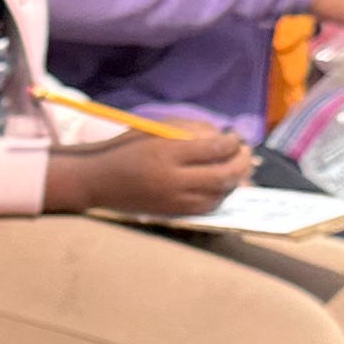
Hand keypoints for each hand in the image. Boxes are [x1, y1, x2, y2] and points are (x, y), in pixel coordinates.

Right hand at [45, 121, 249, 216]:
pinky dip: (221, 195)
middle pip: (224, 175)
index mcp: (167, 153)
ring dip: (235, 181)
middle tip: (245, 152)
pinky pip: (208, 207)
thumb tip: (223, 137)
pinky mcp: (173, 214)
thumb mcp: (156, 129)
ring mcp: (175, 200)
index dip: (233, 142)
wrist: (98, 181)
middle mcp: (173, 180)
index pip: (215, 149)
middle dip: (242, 162)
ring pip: (220, 195)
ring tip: (235, 168)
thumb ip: (191, 130)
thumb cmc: (127, 148)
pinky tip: (221, 185)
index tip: (234, 137)